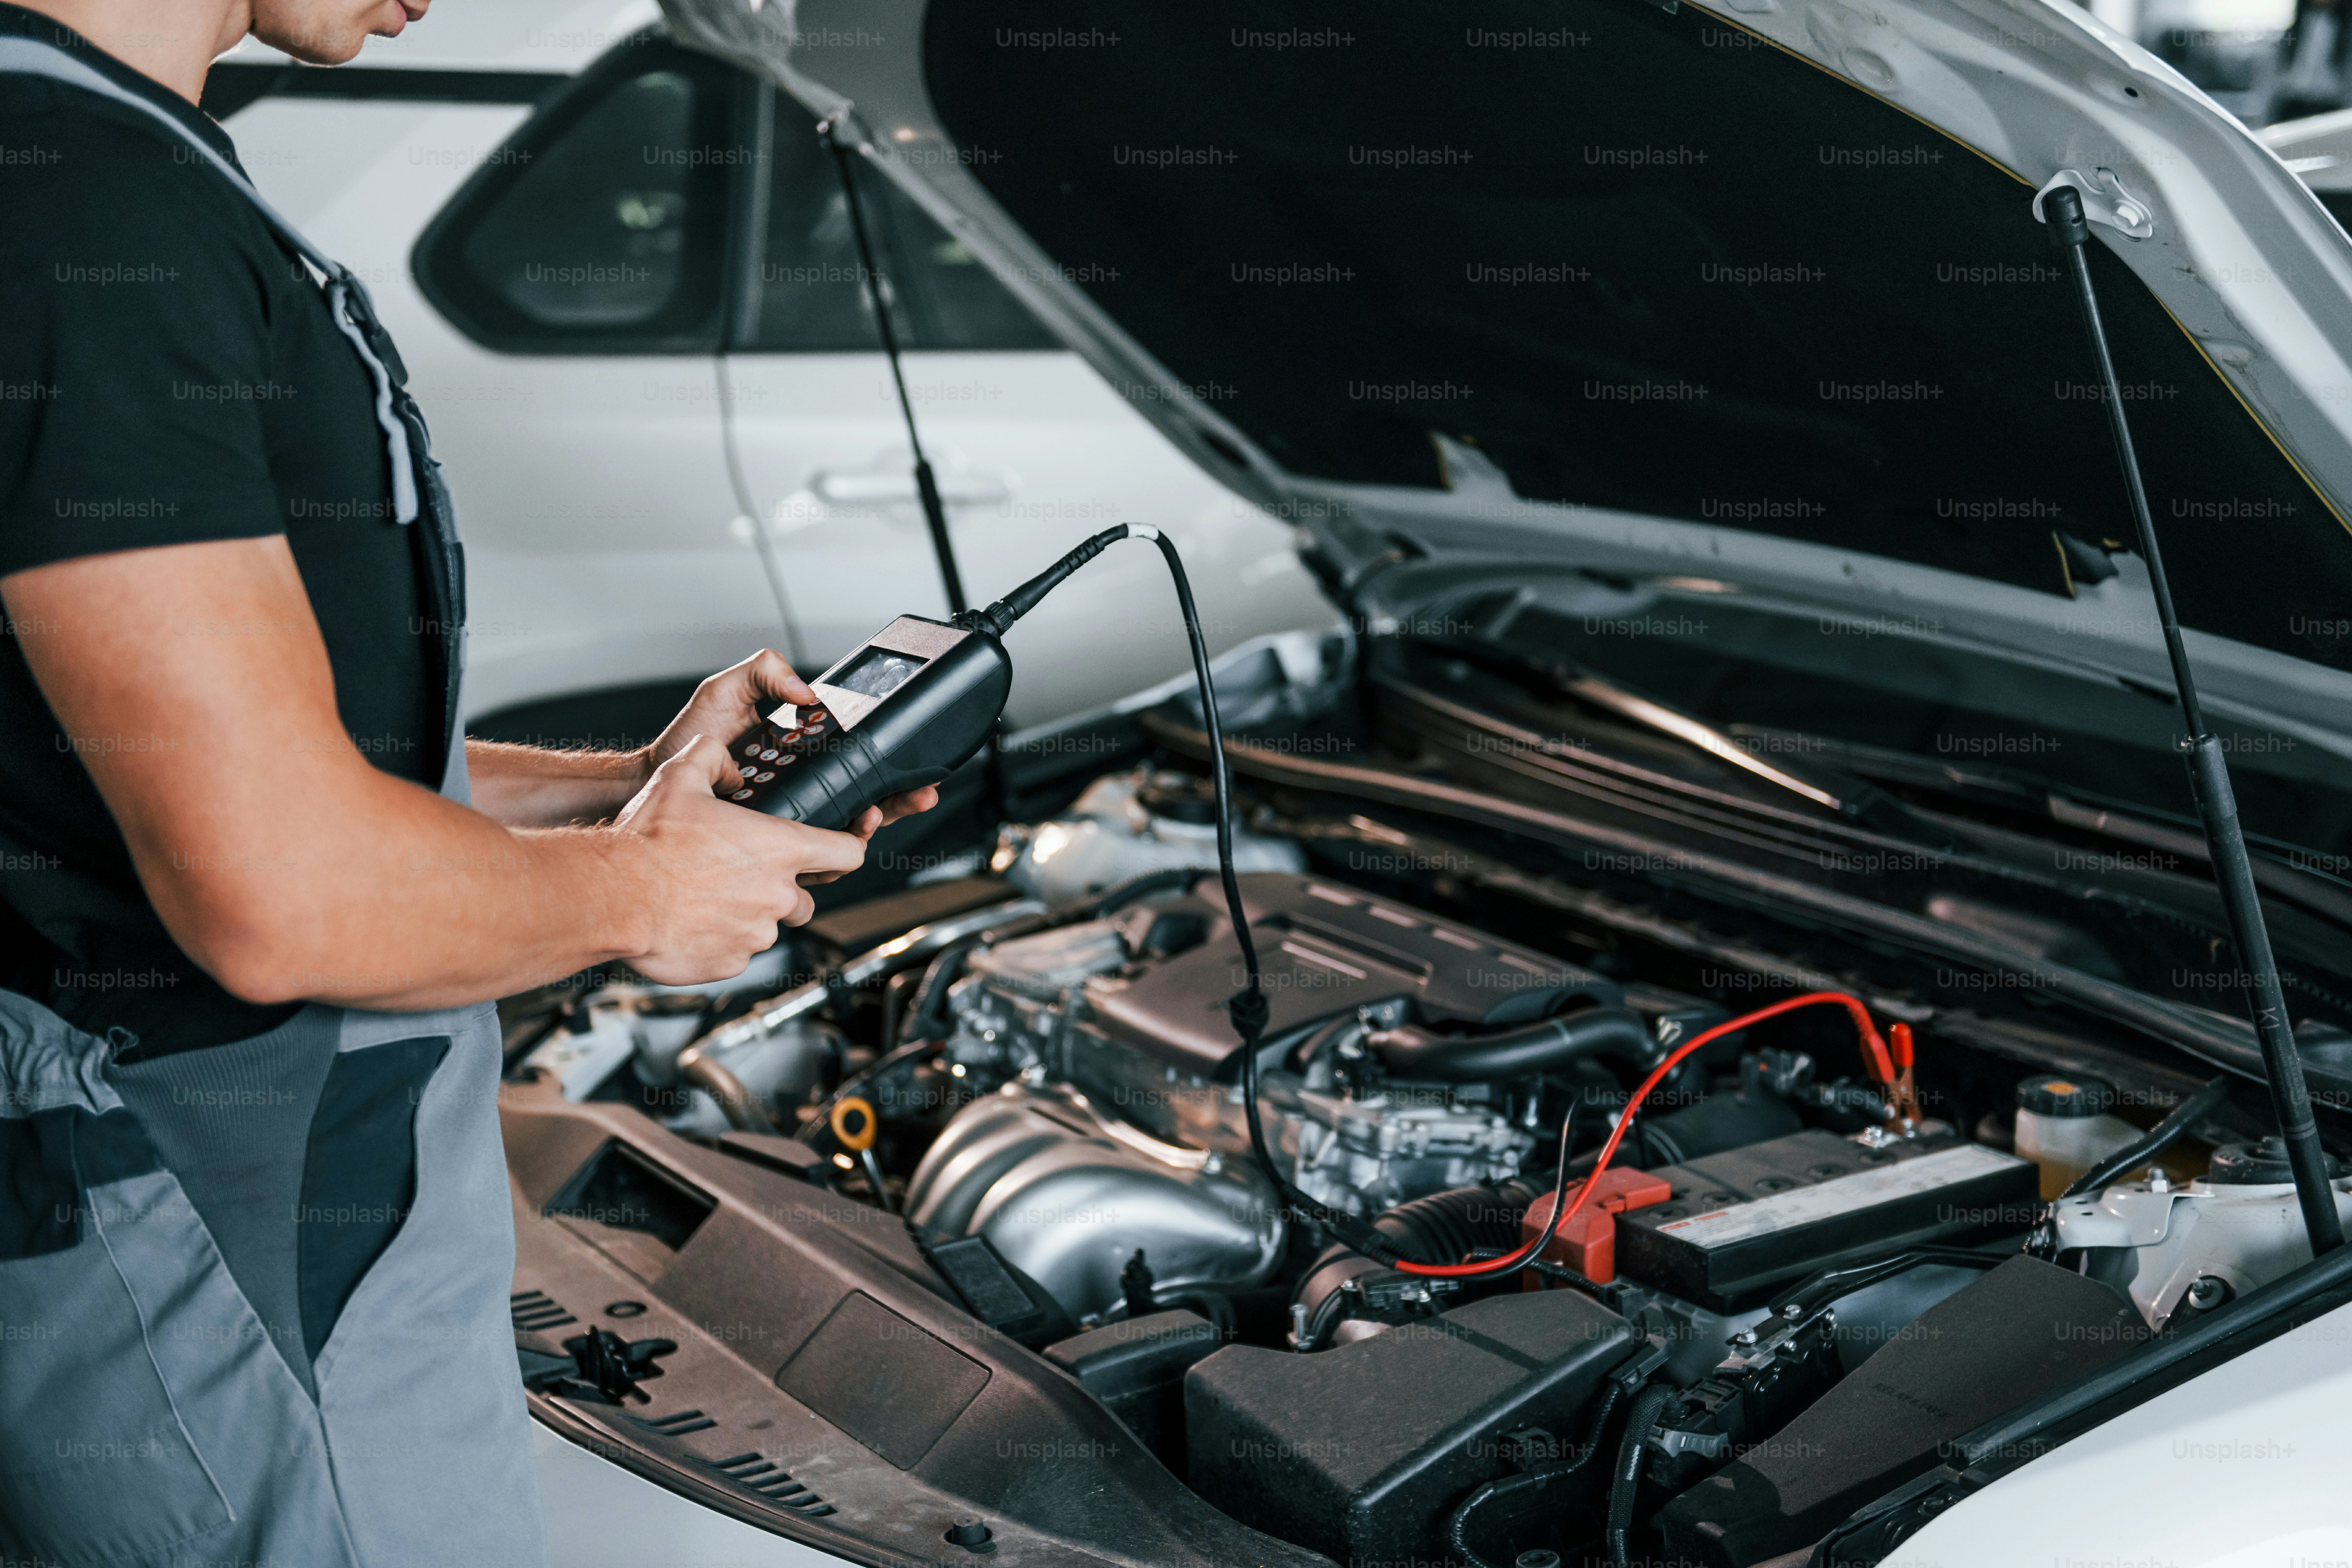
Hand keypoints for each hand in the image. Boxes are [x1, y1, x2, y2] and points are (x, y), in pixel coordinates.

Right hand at [610, 734, 867, 983]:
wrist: (613, 896)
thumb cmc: (648, 841)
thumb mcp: (680, 777)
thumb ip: (710, 757)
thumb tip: (722, 754)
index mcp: (780, 848)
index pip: (847, 853)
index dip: (848, 848)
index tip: (840, 849)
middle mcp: (778, 895)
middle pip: (804, 897)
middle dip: (781, 888)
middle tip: (739, 876)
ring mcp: (757, 933)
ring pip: (768, 925)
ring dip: (747, 914)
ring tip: (706, 897)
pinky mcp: (732, 963)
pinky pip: (739, 951)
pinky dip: (722, 939)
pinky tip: (692, 920)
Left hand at [645, 650, 939, 870]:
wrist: (652, 780)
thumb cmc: (685, 738)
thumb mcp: (727, 690)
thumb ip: (766, 672)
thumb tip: (807, 691)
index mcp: (802, 752)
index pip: (855, 759)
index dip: (888, 764)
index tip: (909, 761)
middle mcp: (801, 787)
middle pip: (864, 797)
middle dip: (897, 799)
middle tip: (916, 794)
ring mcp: (788, 818)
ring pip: (844, 832)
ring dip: (869, 825)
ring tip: (872, 814)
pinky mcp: (769, 846)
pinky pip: (811, 857)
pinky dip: (831, 854)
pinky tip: (840, 838)